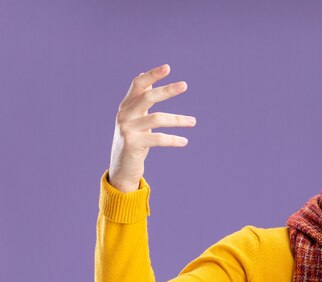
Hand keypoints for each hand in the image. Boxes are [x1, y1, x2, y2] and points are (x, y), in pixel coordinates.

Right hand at [108, 64, 195, 191]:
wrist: (122, 167)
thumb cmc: (133, 140)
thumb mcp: (136, 118)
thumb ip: (141, 100)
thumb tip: (149, 79)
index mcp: (126, 106)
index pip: (138, 85)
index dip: (152, 75)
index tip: (168, 67)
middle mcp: (124, 115)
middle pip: (147, 97)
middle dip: (166, 90)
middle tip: (185, 85)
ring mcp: (127, 129)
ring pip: (157, 118)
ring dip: (178, 119)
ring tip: (193, 121)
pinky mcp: (133, 144)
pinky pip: (158, 139)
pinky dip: (173, 139)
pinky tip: (184, 141)